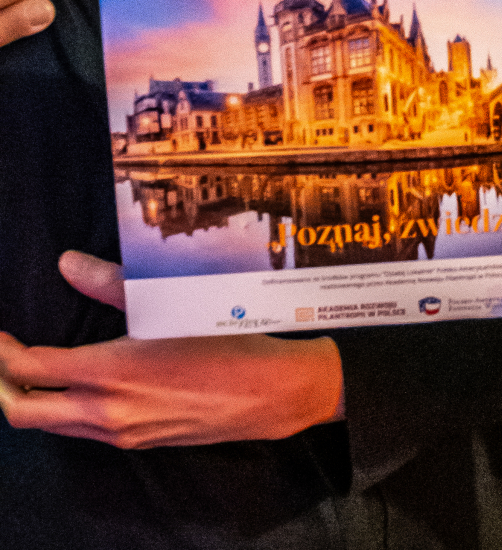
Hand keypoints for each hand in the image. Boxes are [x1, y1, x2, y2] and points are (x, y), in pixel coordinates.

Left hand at [0, 250, 344, 446]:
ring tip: (29, 370)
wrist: (270, 391)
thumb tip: (66, 264)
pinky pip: (82, 432)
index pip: (29, 370)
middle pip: (24, 412)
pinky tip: (76, 386)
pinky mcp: (137, 442)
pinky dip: (63, 411)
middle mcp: (106, 412)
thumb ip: (109, 283)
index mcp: (109, 372)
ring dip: (30, 401)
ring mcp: (121, 433)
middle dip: (1, 386)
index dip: (1, 353)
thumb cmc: (226, 338)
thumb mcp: (168, 300)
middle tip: (1, 357)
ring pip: (51, 425)